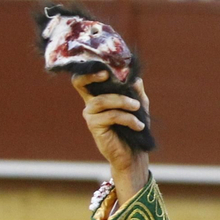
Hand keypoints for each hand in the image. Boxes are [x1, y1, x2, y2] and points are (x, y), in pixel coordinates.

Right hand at [74, 71, 150, 203]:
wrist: (134, 154)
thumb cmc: (135, 128)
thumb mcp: (139, 106)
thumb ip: (136, 91)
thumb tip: (135, 77)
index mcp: (99, 95)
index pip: (87, 77)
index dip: (91, 68)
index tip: (106, 65)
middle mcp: (91, 103)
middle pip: (79, 82)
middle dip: (92, 75)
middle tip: (106, 75)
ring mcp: (90, 114)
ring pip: (104, 100)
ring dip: (124, 102)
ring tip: (137, 108)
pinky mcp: (94, 126)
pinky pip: (111, 115)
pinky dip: (128, 118)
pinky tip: (138, 126)